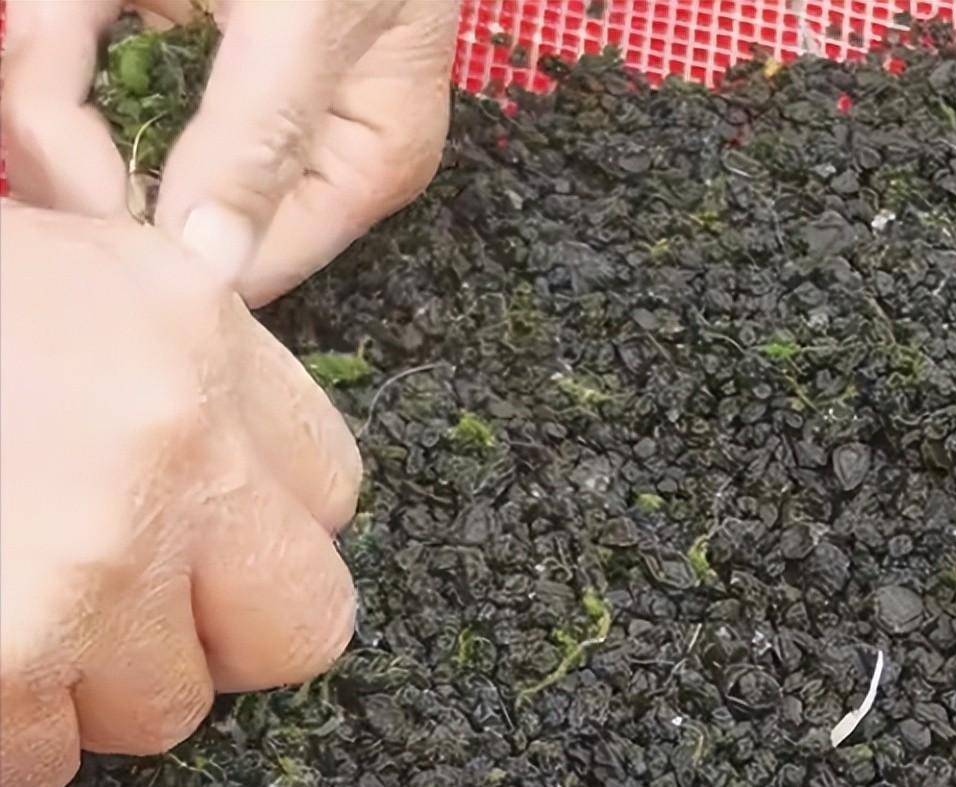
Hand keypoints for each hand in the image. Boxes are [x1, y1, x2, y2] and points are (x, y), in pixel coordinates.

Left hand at [0, 0, 457, 305]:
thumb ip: (262, 134)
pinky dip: (61, 24)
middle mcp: (296, 149)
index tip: (84, 161)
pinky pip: (88, 62)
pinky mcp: (177, 39)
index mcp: (356, 167)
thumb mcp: (314, 15)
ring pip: (102, 133)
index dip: (153, 231)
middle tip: (50, 44)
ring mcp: (228, 93)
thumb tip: (212, 264)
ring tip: (58, 14)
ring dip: (51, 68)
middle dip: (79, 124)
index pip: (246, 262)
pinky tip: (61, 12)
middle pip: (158, 203)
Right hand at [0, 199, 361, 785]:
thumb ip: (177, 365)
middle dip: (225, 634)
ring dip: (86, 685)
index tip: (211, 537)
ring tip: (3, 598)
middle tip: (134, 605)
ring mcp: (84, 567)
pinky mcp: (1, 663)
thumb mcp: (63, 279)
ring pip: (163, 709)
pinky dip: (2, 725)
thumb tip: (243, 453)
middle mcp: (168, 449)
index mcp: (190, 336)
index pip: (332, 490)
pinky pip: (44, 758)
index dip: (270, 530)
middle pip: (302, 622)